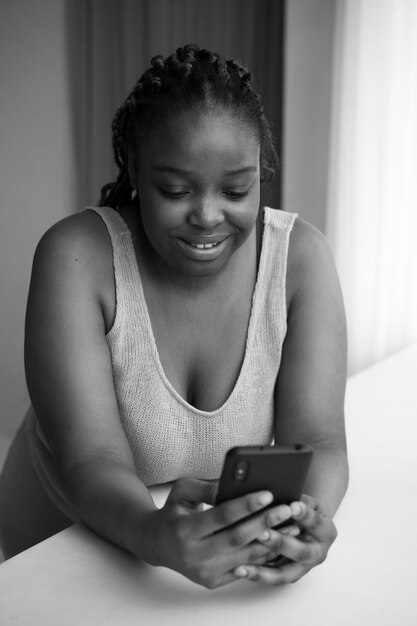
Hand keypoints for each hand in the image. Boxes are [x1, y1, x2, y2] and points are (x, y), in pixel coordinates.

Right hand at [138, 477, 295, 588]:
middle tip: (288, 508)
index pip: (221, 517)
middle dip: (266, 522)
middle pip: (237, 538)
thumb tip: (233, 485)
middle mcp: (194, 555)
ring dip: (272, 541)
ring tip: (293, 526)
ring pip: (245, 556)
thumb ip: (207, 488)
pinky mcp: (212, 581)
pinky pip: (244, 568)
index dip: (246, 505)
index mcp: (184, 530)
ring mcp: (204, 571)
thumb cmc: (173, 511)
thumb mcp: (183, 491)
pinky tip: (280, 542)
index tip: (268, 493)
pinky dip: (264, 556)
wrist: (157, 543)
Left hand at [233, 494, 337, 584]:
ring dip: (263, 568)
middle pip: (301, 552)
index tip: (292, 505)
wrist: (311, 525)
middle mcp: (318, 552)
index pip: (316, 522)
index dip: (304, 515)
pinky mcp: (291, 575)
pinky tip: (240, 569)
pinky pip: (272, 578)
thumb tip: (275, 490)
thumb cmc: (304, 508)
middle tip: (262, 532)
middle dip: (280, 542)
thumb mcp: (306, 499)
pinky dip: (257, 574)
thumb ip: (295, 497)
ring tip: (243, 563)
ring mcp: (304, 567)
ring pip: (285, 572)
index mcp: (326, 530)